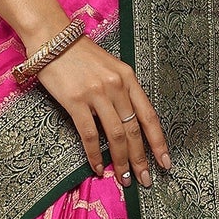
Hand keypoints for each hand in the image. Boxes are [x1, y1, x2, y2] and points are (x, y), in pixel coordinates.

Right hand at [34, 32, 169, 186]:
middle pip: (134, 129)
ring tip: (124, 179)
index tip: (165, 162)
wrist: (52, 38)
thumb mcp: (111, 68)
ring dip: (121, 161)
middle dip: (141, 158)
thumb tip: (129, 125)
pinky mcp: (75, 101)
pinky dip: (95, 154)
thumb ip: (122, 92)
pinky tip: (98, 167)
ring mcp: (96, 94)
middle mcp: (116, 86)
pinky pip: (89, 134)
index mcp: (128, 78)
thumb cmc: (81, 55)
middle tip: (145, 180)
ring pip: (115, 135)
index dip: (158, 142)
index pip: (149, 115)